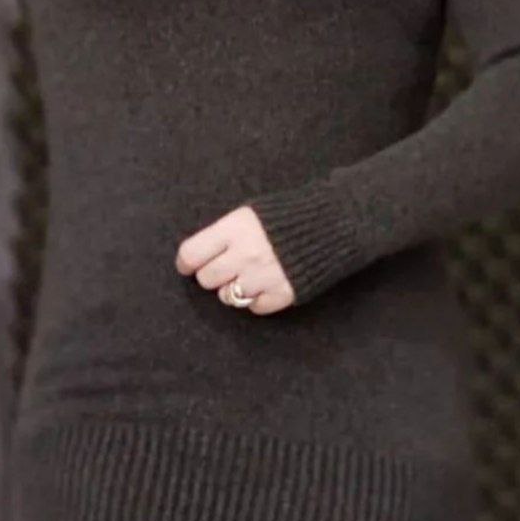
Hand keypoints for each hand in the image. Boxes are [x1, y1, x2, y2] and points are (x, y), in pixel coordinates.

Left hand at [175, 205, 295, 315]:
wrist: (333, 223)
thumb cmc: (288, 214)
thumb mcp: (251, 213)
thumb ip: (225, 233)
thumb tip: (199, 256)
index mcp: (235, 228)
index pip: (192, 254)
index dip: (186, 262)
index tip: (188, 266)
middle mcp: (245, 254)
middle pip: (207, 279)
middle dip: (212, 274)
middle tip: (225, 267)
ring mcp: (263, 277)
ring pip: (228, 297)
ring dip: (233, 288)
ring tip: (248, 275)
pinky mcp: (282, 294)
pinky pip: (254, 308)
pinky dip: (256, 299)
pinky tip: (265, 284)